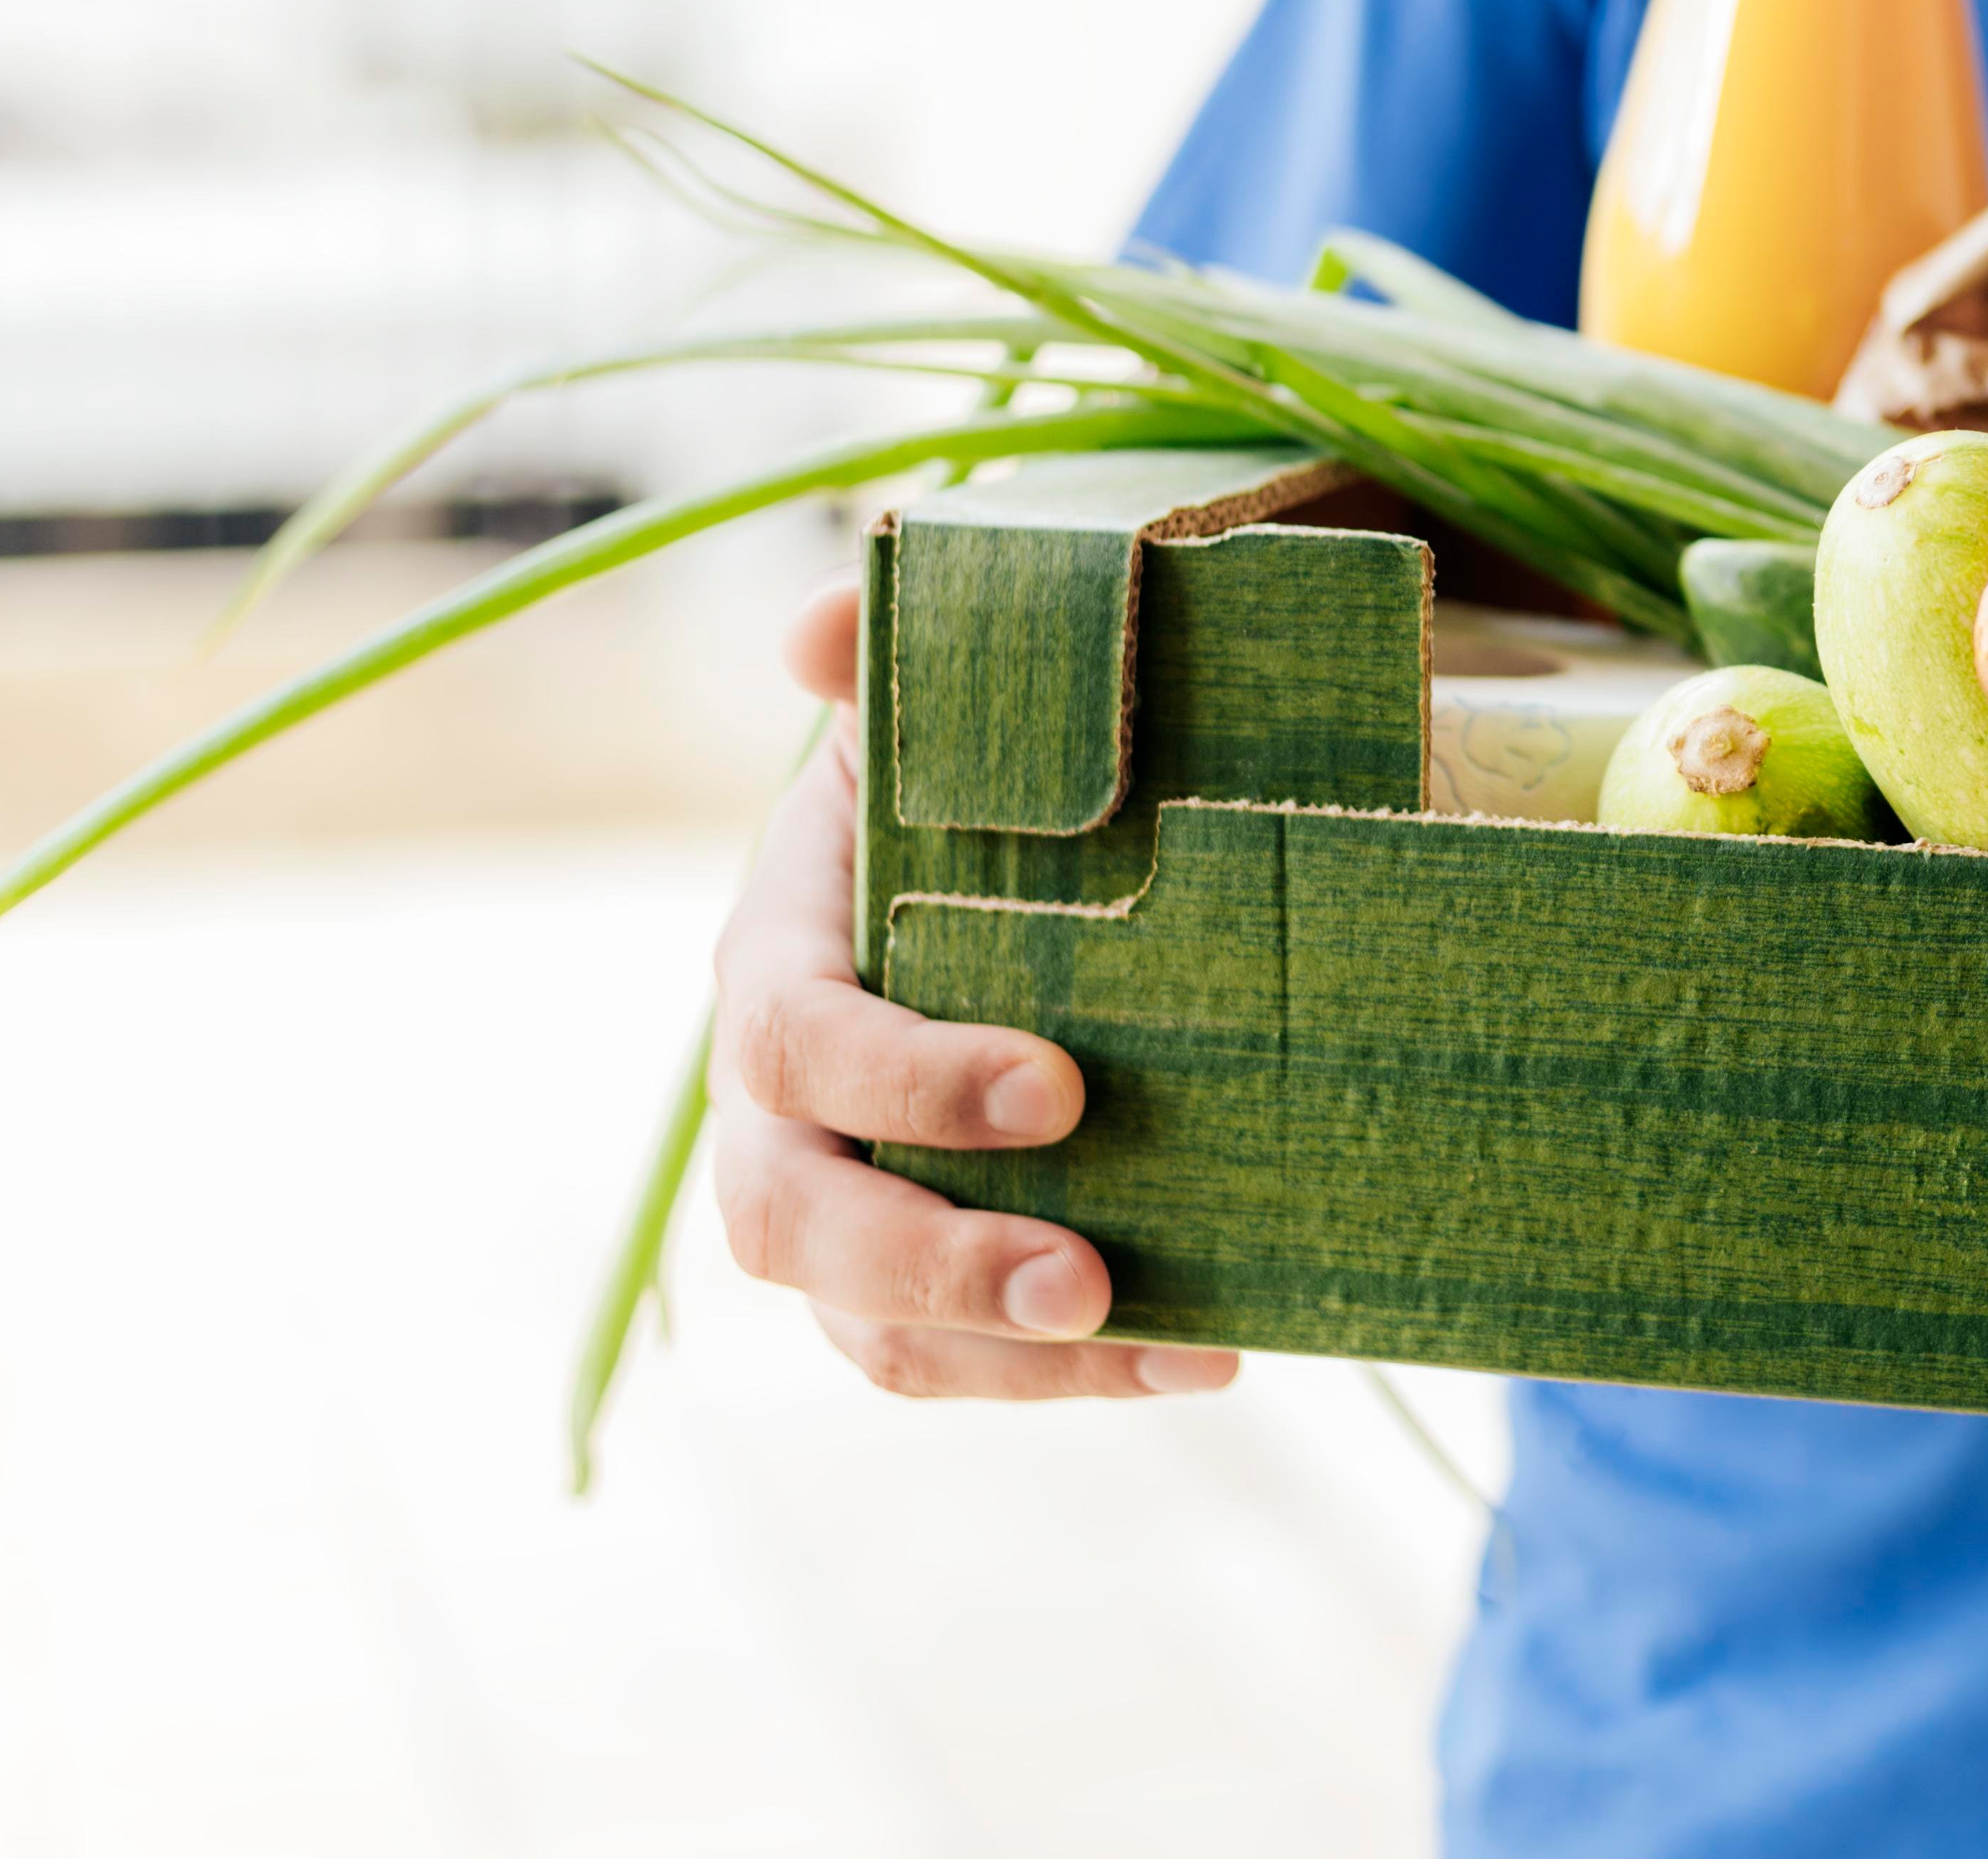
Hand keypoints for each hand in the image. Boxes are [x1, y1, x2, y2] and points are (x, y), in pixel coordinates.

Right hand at [705, 578, 1237, 1400]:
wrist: (1016, 845)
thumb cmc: (975, 767)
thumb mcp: (943, 693)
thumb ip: (894, 649)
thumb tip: (832, 609)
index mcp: (777, 954)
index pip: (799, 1043)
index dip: (909, 1081)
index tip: (1063, 1087)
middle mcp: (779, 1099)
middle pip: (793, 1222)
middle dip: (935, 1262)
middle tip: (1086, 1278)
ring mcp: (843, 1194)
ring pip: (869, 1322)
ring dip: (1009, 1358)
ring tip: (1170, 1348)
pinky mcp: (919, 1264)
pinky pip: (954, 1354)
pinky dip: (1070, 1377)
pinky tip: (1210, 1351)